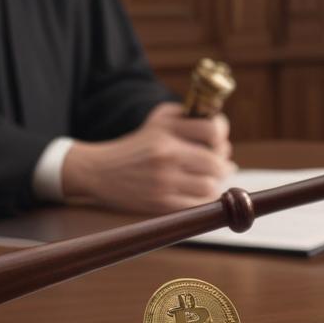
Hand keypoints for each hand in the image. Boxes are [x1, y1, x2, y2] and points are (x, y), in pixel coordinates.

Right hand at [61, 103, 234, 213]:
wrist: (100, 171)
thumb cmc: (138, 145)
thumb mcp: (159, 120)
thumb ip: (189, 117)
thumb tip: (222, 137)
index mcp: (166, 128)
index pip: (213, 130)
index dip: (221, 135)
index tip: (216, 140)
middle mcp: (165, 152)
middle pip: (216, 162)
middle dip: (222, 163)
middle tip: (218, 164)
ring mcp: (163, 180)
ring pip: (210, 186)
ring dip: (214, 183)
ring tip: (208, 179)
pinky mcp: (160, 203)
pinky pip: (198, 205)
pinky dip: (203, 200)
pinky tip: (197, 192)